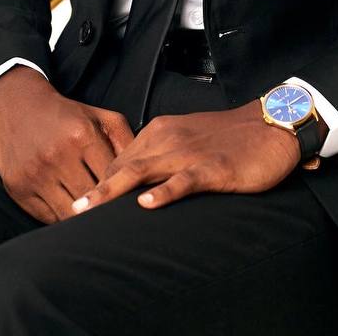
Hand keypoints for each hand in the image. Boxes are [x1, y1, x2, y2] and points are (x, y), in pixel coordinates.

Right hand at [0, 66, 134, 223]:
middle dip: (104, 211)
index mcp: (82, 136)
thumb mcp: (100, 117)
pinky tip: (70, 214)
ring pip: (68, 215)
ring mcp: (35, 174)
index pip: (111, 180)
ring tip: (95, 222)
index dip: (122, 195)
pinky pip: (47, 218)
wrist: (18, 106)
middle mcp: (57, 156)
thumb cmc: (66, 116)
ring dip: (83, 221)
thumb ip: (126, 141)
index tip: (130, 204)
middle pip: (90, 201)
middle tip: (115, 220)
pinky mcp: (18, 188)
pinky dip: (60, 219)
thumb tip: (144, 173)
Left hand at [69, 99, 309, 213]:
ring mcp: (188, 153)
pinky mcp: (212, 167)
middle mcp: (167, 139)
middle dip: (94, 189)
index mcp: (159, 132)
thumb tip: (133, 186)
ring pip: (142, 171)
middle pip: (122, 166)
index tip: (74, 206)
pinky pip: (183, 180)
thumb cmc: (228, 139)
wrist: (270, 125)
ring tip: (88, 210)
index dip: (97, 183)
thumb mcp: (187, 143)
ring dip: (112, 191)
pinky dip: (164, 192)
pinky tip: (146, 204)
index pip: (119, 159)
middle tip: (66, 212)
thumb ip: (160, 158)